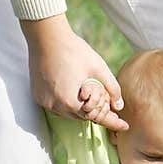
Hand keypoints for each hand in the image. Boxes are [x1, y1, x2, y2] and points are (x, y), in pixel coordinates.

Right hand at [20, 15, 128, 131]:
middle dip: (95, 109)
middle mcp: (55, 106)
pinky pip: (56, 105)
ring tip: (85, 88)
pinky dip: (65, 101)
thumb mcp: (99, 68)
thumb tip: (119, 106)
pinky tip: (70, 87)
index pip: (96, 118)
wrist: (46, 37)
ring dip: (79, 105)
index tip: (125, 126)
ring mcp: (44, 101)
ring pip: (68, 112)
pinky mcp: (37, 95)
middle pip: (82, 116)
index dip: (112, 122)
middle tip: (103, 94)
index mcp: (71, 102)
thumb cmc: (74, 50)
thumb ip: (112, 89)